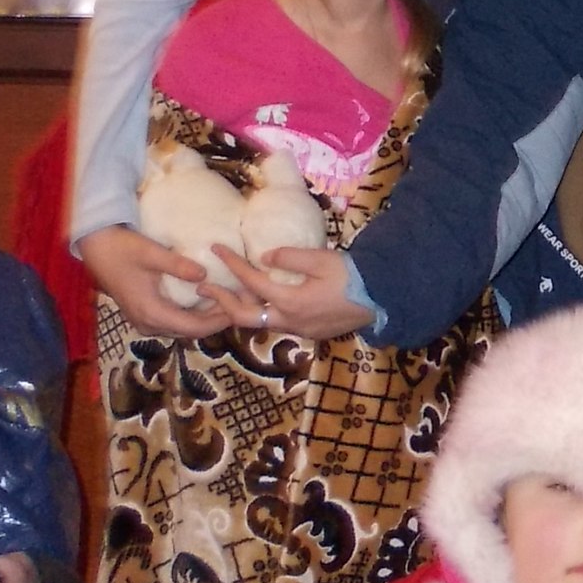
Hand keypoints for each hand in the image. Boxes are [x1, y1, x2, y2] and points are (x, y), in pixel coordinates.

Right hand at [77, 224, 231, 339]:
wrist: (95, 247)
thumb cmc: (122, 248)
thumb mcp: (151, 253)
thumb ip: (178, 265)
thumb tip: (205, 274)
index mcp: (151, 312)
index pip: (193, 327)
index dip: (218, 320)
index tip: (238, 308)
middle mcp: (147, 323)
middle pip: (189, 331)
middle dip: (215, 321)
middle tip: (238, 305)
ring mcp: (144, 321)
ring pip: (181, 328)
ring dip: (204, 319)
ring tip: (227, 302)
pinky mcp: (142, 314)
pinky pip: (172, 321)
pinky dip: (191, 315)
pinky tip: (205, 301)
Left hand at [199, 245, 372, 342]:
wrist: (381, 299)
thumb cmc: (352, 276)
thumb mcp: (322, 259)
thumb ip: (291, 257)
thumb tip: (264, 255)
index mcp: (290, 301)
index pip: (252, 282)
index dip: (232, 265)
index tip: (217, 249)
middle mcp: (288, 321)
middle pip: (243, 316)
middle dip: (221, 301)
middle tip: (202, 288)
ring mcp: (298, 330)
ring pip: (258, 323)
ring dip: (238, 309)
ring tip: (224, 296)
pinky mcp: (308, 332)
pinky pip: (274, 324)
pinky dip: (258, 313)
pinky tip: (257, 302)